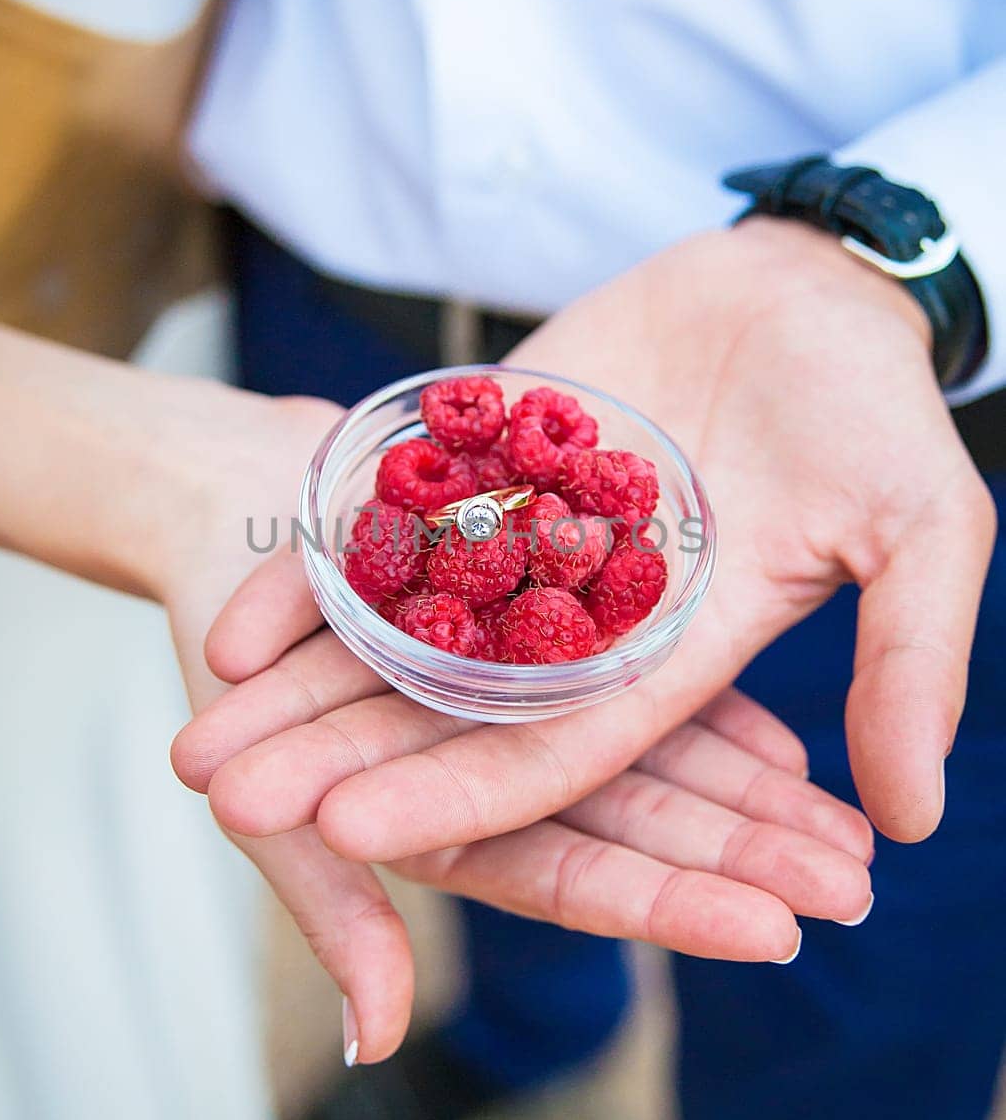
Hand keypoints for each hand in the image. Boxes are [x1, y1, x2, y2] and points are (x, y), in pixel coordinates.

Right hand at [178, 663, 872, 1060]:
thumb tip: (376, 1045)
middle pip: (642, 823)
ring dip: (754, 794)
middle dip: (748, 858)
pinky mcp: (549, 626)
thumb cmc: (230, 652)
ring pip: (660, 755)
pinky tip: (791, 744)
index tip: (778, 934)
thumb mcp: (262, 782)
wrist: (221, 511)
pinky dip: (713, 707)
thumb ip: (331, 906)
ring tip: (851, 831)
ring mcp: (531, 701)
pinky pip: (643, 669)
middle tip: (858, 889)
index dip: (675, 904)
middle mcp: (503, 770)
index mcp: (448, 821)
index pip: (576, 876)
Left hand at [179, 222, 991, 891]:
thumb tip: (915, 815)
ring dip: (302, 684)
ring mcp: (523, 540)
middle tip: (223, 797)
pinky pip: (394, 527)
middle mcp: (581, 620)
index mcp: (671, 657)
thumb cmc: (876, 411)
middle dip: (336, 754)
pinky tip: (238, 616)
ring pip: (400, 633)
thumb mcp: (921, 528)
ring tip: (198, 736)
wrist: (807, 288)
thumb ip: (909, 659)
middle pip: (444, 710)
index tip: (347, 831)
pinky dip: (320, 570)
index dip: (455, 791)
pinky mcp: (486, 465)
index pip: (554, 752)